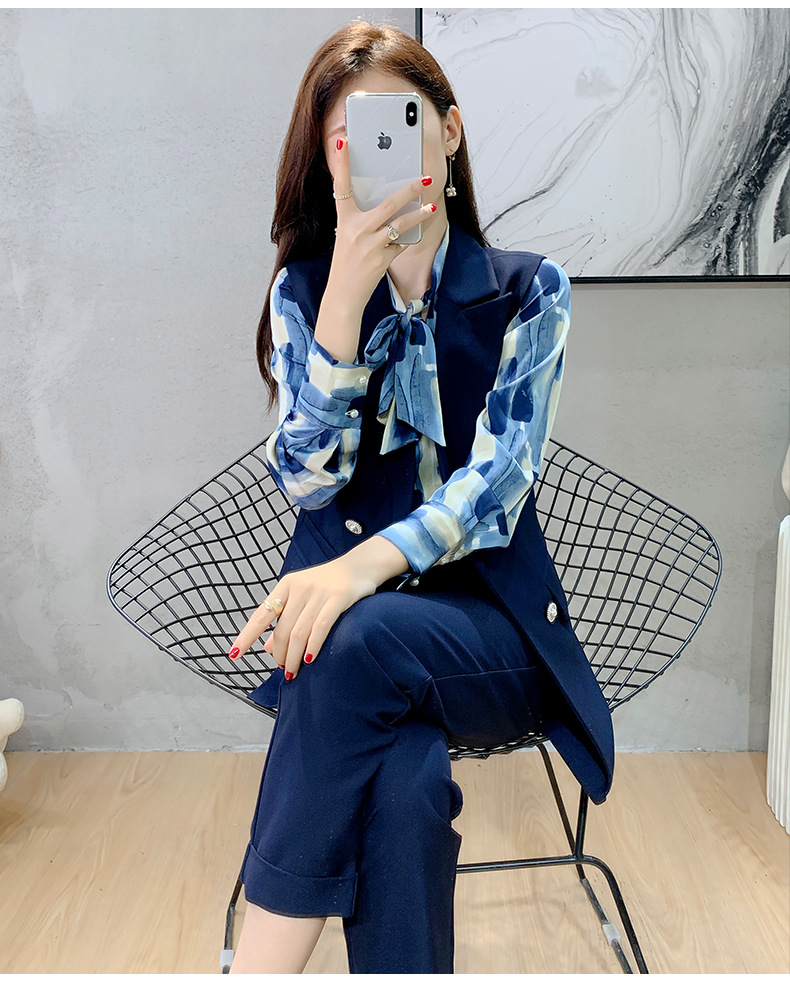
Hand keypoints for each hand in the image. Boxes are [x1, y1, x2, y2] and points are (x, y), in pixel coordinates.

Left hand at [227, 556, 378, 680]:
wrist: (359, 566)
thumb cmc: (327, 584)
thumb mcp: (301, 596)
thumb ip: (284, 619)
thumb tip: (266, 647)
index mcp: (286, 585)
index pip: (261, 615)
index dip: (246, 636)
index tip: (234, 654)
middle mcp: (299, 588)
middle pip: (281, 630)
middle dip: (279, 654)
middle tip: (282, 669)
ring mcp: (318, 593)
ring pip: (298, 633)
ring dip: (293, 657)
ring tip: (292, 671)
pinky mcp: (337, 598)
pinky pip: (320, 628)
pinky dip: (312, 647)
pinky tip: (308, 660)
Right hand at [329, 136, 438, 306]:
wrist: (343, 295)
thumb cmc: (346, 264)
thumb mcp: (347, 237)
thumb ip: (362, 220)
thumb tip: (386, 205)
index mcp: (344, 220)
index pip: (341, 186)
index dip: (341, 163)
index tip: (342, 141)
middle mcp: (356, 230)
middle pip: (388, 203)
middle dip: (409, 190)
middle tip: (425, 179)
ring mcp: (370, 245)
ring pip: (401, 224)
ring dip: (418, 215)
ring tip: (431, 208)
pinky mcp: (381, 260)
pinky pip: (400, 244)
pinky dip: (405, 241)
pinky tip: (409, 237)